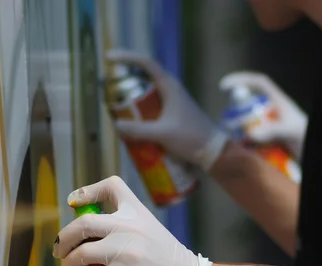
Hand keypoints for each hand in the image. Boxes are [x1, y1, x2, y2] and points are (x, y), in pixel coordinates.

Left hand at [53, 176, 211, 265]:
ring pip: (80, 255)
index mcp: (137, 213)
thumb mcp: (152, 232)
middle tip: (60, 252)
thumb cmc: (172, 264)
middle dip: (63, 240)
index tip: (74, 203)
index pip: (111, 186)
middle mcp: (129, 228)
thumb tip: (94, 242)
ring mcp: (125, 253)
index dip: (87, 191)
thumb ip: (129, 230)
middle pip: (82, 224)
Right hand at [106, 49, 228, 170]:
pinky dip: (141, 113)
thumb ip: (139, 130)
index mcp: (169, 86)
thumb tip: (117, 125)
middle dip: (125, 84)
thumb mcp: (163, 134)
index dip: (126, 58)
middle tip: (109, 92)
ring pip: (147, 96)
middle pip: (143, 79)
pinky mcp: (173, 115)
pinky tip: (133, 127)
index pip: (146, 63)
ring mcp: (173, 103)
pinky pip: (152, 109)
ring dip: (132, 101)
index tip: (109, 59)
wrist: (212, 151)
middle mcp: (171, 90)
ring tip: (117, 111)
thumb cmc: (191, 138)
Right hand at [220, 71, 307, 160]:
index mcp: (277, 101)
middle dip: (236, 114)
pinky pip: (251, 140)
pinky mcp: (267, 140)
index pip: (258, 83)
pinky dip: (245, 145)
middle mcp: (271, 111)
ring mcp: (268, 126)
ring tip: (234, 141)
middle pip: (248, 106)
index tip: (224, 86)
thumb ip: (272, 130)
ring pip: (247, 125)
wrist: (311, 151)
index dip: (241, 80)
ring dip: (239, 132)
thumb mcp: (290, 130)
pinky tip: (242, 151)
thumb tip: (250, 133)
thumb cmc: (304, 136)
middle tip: (228, 125)